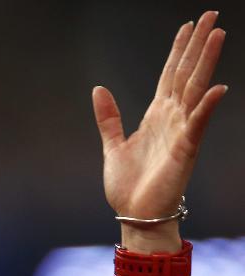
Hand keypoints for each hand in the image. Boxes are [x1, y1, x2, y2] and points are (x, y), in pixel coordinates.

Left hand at [93, 11, 225, 243]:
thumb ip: (109, 118)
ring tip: (218, 35)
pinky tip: (215, 88)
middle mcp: (172, 119)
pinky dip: (205, 107)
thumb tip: (99, 89)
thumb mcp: (112, 145)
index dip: (179, 50)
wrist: (134, 216)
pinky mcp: (185, 151)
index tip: (189, 26)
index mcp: (155, 116)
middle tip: (212, 16)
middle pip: (187, 74)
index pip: (170, 75)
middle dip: (198, 45)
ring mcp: (181, 133)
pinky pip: (197, 125)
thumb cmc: (128, 186)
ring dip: (206, 64)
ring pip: (196, 90)